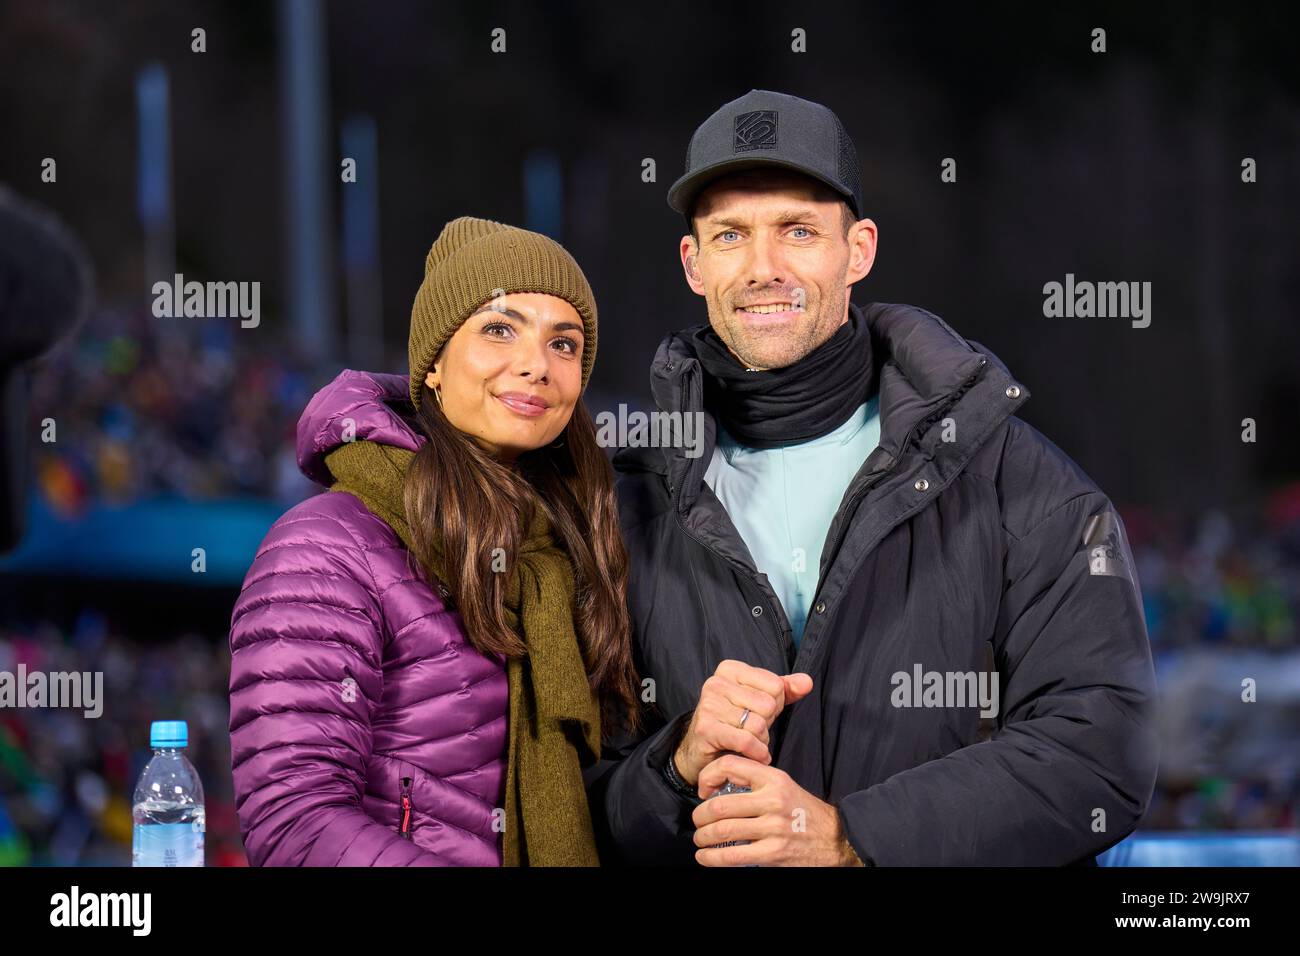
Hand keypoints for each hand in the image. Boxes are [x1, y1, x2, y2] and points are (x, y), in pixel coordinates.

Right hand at [672, 661, 812, 786]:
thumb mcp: (760, 700)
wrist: (701, 748)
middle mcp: (716, 682)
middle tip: (754, 729)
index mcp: (730, 669)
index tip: (760, 712)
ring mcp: (709, 705)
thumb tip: (807, 682)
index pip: (776, 685)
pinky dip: (757, 753)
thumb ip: (784, 689)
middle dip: (767, 723)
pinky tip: (755, 755)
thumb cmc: (734, 721)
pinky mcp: (706, 728)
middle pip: (768, 705)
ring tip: (751, 741)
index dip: (775, 704)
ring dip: (761, 740)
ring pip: (758, 725)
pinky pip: (747, 741)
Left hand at [691, 755, 864, 866]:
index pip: (730, 765)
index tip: (703, 789)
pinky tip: (705, 857)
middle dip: (700, 815)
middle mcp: (773, 800)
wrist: (836, 838)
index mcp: (773, 779)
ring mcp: (773, 828)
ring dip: (702, 837)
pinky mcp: (773, 853)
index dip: (708, 776)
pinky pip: (733, 856)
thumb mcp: (783, 785)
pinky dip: (712, 858)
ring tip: (700, 839)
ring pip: (722, 830)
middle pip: (720, 805)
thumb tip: (719, 785)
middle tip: (697, 820)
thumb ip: (755, 781)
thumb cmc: (804, 811)